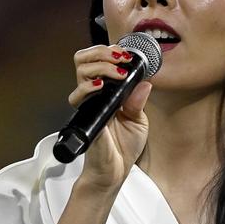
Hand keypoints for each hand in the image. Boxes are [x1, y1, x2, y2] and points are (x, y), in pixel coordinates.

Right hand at [67, 44, 151, 192]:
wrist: (114, 171)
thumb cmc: (123, 147)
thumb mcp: (138, 120)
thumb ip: (138, 100)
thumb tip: (145, 81)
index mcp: (106, 92)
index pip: (98, 61)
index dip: (109, 52)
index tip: (127, 55)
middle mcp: (94, 94)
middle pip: (84, 59)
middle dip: (102, 52)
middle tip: (120, 58)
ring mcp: (88, 104)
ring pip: (81, 70)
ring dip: (102, 66)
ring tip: (118, 73)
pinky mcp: (85, 116)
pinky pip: (79, 96)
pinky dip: (89, 87)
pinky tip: (102, 87)